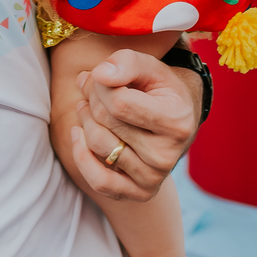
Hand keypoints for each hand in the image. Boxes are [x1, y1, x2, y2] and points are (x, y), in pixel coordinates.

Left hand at [69, 50, 198, 202]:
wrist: (177, 120)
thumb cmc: (159, 89)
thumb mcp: (150, 67)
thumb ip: (126, 63)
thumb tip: (99, 74)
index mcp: (176, 121)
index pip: (118, 102)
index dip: (100, 85)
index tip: (99, 76)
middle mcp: (167, 155)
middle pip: (106, 123)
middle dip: (91, 99)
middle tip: (91, 86)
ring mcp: (154, 178)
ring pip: (99, 147)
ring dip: (84, 121)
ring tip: (87, 106)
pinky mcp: (140, 193)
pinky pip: (99, 181)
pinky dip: (81, 157)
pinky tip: (78, 135)